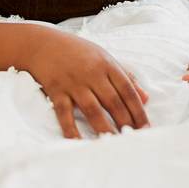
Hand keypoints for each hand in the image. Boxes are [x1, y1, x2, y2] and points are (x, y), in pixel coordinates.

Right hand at [27, 31, 149, 137]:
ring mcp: (74, 83)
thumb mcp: (104, 57)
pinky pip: (65, 113)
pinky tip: (78, 142)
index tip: (146, 127)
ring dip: (104, 128)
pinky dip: (71, 129)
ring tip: (113, 144)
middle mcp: (92, 73)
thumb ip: (126, 76)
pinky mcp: (56, 90)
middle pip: (113, 101)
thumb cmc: (77, 51)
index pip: (128, 90)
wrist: (43, 43)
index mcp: (107, 64)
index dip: (138, 110)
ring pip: (92, 109)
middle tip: (133, 139)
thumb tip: (145, 98)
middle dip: (125, 122)